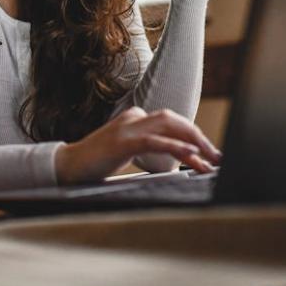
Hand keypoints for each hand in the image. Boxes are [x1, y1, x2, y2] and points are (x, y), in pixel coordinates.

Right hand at [54, 107, 220, 184]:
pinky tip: (191, 156)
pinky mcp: (122, 141)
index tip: (209, 153)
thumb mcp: (126, 152)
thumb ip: (148, 148)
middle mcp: (133, 117)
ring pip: (169, 126)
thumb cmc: (97, 164)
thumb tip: (181, 158)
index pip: (171, 122)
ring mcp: (127, 128)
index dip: (193, 136)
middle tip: (217, 157)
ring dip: (194, 142)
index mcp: (134, 118)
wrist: (67, 167)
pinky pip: (155, 141)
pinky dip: (176, 148)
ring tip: (210, 159)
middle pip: (174, 120)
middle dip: (199, 137)